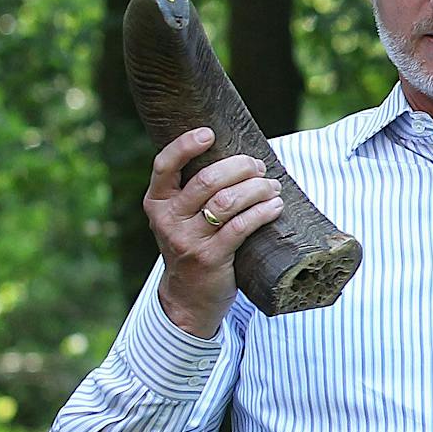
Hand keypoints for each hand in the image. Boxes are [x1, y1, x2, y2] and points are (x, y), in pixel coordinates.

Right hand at [143, 126, 283, 336]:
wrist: (188, 298)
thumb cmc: (193, 246)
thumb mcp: (181, 218)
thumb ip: (195, 190)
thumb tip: (239, 154)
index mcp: (157, 202)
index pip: (164, 165)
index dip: (186, 145)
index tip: (209, 133)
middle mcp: (168, 219)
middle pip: (207, 180)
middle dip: (240, 167)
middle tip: (259, 167)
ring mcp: (188, 240)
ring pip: (227, 201)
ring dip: (257, 189)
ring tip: (272, 187)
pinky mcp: (210, 257)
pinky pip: (241, 226)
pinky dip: (263, 212)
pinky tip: (275, 206)